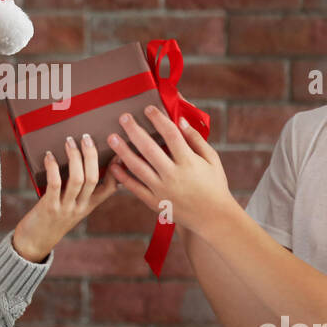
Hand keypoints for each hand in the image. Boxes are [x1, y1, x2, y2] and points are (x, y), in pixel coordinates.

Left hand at [12, 134, 120, 261]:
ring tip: (69, 142)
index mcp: (89, 206)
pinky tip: (50, 156)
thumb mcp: (71, 208)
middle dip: (91, 155)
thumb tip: (78, 162)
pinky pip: (55, 184)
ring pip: (78, 180)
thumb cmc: (51, 221)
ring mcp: (66, 208)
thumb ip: (78, 191)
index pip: (111, 188)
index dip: (117, 169)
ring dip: (74, 158)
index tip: (118, 151)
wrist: (34, 244)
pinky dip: (53, 167)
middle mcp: (81, 207)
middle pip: (94, 178)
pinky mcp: (49, 208)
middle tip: (87, 138)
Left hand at [105, 100, 230, 234]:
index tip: (148, 108)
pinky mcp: (154, 202)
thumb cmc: (214, 185)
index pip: (171, 135)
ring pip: (137, 167)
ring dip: (123, 151)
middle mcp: (173, 175)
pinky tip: (114, 165)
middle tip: (123, 117)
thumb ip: (196, 139)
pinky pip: (135, 188)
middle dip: (134, 130)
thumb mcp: (212, 160)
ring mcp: (162, 190)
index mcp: (189, 162)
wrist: (213, 218)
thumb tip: (180, 120)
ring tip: (112, 137)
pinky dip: (123, 176)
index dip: (158, 119)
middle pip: (149, 149)